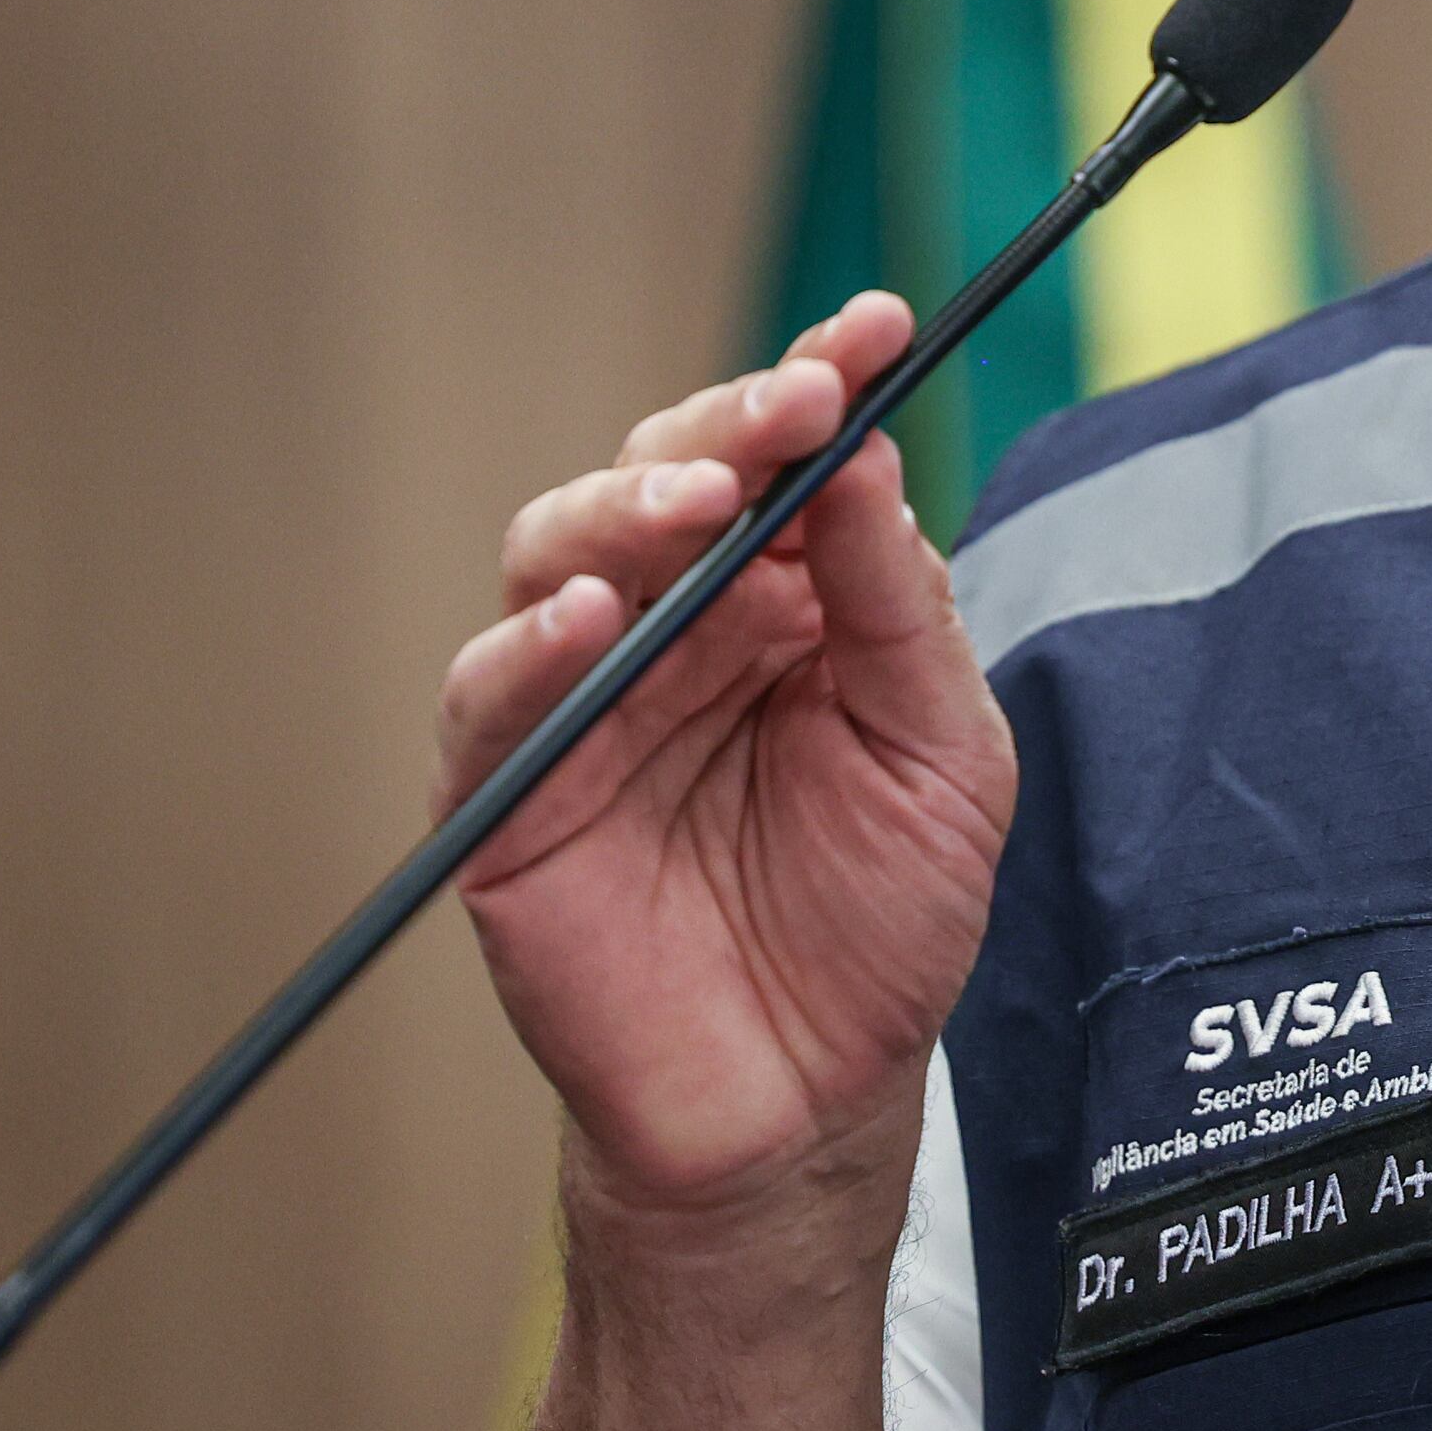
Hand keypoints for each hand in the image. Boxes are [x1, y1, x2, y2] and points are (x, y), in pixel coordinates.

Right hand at [440, 291, 1016, 1232]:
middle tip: (788, 410)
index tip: (877, 329)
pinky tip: (594, 619)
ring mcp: (586, 701)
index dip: (818, 382)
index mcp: (785, 600)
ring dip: (624, 508)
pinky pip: (489, 692)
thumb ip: (899, 610)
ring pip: (560, 551)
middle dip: (723, 424)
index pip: (785, 459)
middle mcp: (677, 626)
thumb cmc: (880, 923)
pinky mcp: (511, 790)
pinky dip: (529, 644)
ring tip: (698, 502)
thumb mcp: (942, 754)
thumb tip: (867, 454)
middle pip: (660, 475)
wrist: (810, 1101)